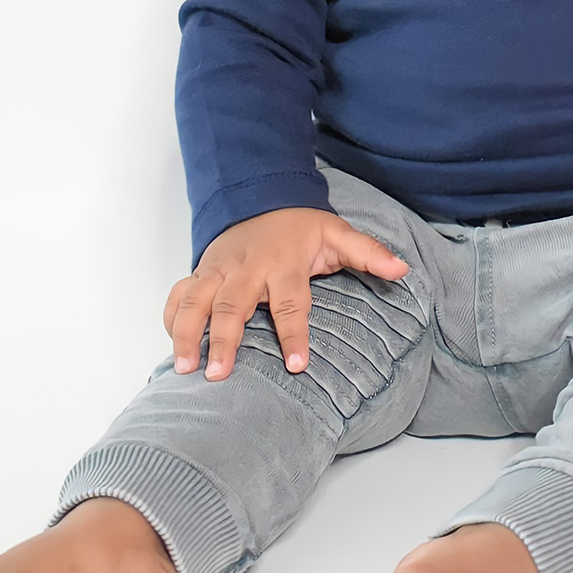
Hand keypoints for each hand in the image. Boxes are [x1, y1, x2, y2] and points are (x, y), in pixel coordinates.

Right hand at [162, 207, 407, 382]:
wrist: (260, 197)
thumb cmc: (300, 227)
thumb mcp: (337, 234)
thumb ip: (368, 252)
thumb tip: (402, 269)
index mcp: (284, 263)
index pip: (290, 302)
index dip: (294, 333)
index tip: (298, 365)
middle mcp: (247, 268)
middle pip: (233, 305)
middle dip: (224, 340)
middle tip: (219, 375)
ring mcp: (218, 270)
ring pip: (196, 300)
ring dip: (187, 333)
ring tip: (184, 368)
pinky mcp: (200, 272)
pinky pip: (178, 295)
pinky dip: (171, 318)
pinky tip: (172, 346)